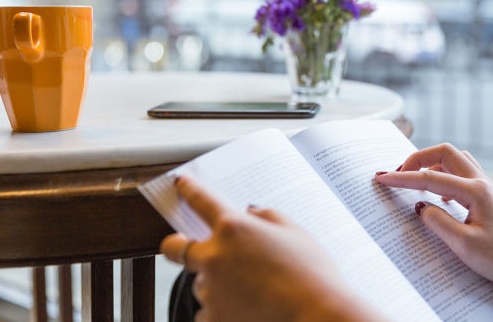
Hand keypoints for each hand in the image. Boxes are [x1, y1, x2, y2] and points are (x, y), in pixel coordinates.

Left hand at [161, 176, 387, 321]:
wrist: (318, 317)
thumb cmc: (313, 274)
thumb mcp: (295, 233)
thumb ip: (267, 217)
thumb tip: (250, 214)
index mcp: (234, 228)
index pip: (201, 201)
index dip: (188, 190)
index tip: (181, 185)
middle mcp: (215, 257)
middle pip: (174, 248)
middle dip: (178, 245)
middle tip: (188, 247)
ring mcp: (211, 291)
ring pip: (200, 284)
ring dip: (215, 284)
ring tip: (249, 291)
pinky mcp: (214, 319)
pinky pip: (207, 312)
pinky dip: (221, 310)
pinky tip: (248, 309)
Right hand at [375, 143, 492, 294]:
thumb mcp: (464, 245)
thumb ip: (438, 222)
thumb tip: (420, 206)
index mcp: (474, 192)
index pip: (430, 178)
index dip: (402, 178)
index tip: (381, 178)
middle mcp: (480, 182)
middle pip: (444, 152)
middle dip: (417, 159)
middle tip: (398, 174)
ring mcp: (485, 186)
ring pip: (454, 159)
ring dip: (431, 164)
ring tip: (414, 180)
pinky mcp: (486, 195)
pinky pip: (461, 172)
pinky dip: (443, 175)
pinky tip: (438, 196)